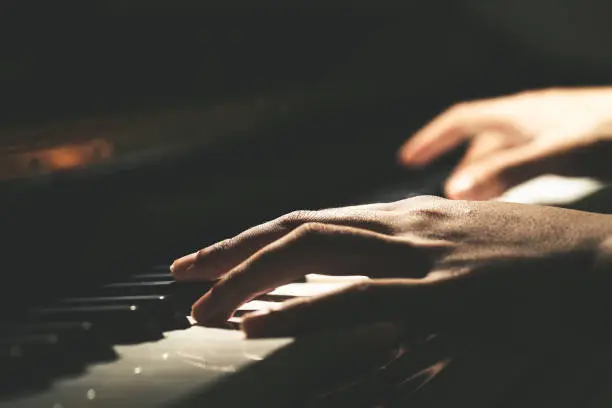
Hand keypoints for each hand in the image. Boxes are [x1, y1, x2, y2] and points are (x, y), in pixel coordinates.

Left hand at [171, 196, 611, 349]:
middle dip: (233, 251)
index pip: (310, 219)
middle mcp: (402, 228)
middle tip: (183, 273)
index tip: (215, 257)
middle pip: (296, 228)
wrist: (602, 264)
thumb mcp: (458, 243)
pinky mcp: (445, 297)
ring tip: (201, 302)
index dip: (256, 238)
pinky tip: (258, 323)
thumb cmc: (533, 257)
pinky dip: (302, 310)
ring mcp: (421, 259)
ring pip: (313, 251)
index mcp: (403, 218)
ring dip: (249, 276)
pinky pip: (357, 298)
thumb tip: (359, 266)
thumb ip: (405, 251)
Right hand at [398, 87, 611, 199]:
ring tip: (474, 201)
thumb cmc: (607, 135)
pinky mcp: (567, 142)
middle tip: (444, 196)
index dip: (431, 139)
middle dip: (458, 164)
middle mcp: (528, 118)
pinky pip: (524, 159)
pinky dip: (509, 177)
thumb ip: (505, 173)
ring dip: (484, 174)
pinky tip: (516, 196)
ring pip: (503, 151)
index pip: (459, 121)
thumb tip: (454, 193)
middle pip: (480, 139)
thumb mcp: (555, 154)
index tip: (407, 160)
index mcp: (517, 114)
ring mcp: (548, 129)